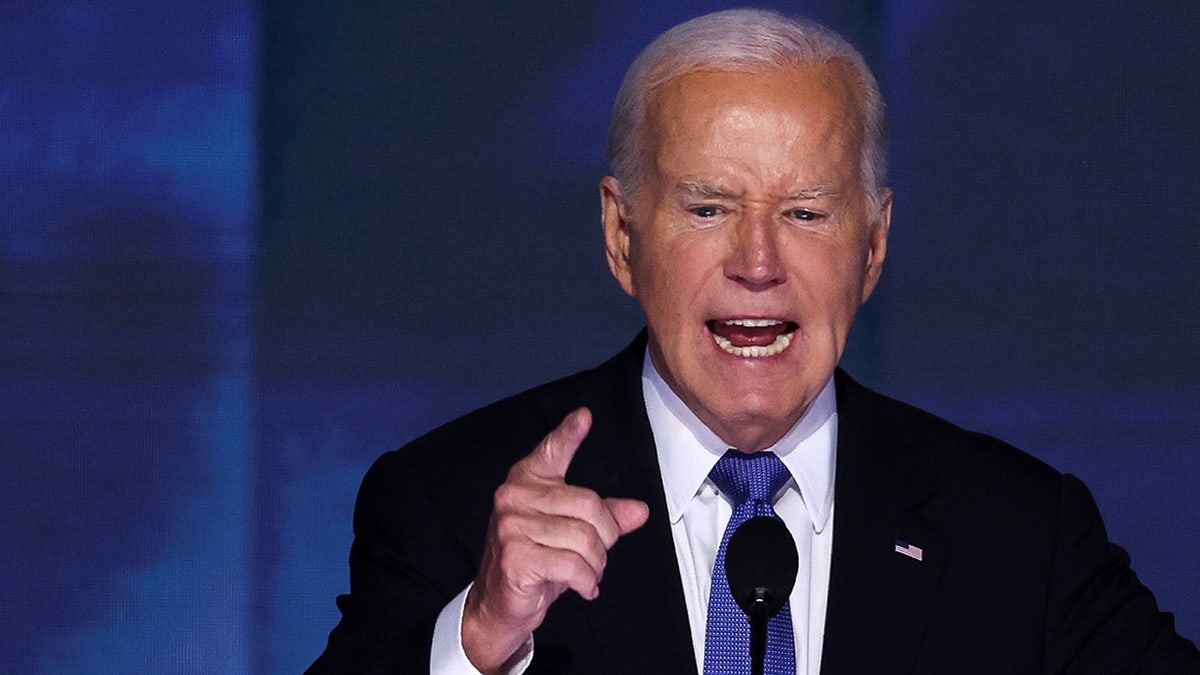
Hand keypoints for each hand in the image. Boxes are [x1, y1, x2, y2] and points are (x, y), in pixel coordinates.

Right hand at [461, 407, 649, 672]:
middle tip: (599, 557)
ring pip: (584, 538)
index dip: (569, 434)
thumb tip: (639, 511)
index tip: (585, 417)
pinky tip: (583, 587)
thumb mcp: (571, 535)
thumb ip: (605, 518)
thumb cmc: (537, 562)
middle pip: (589, 505)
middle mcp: (513, 496)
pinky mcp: (515, 556)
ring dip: (597, 564)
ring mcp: (511, 526)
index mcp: (527, 481)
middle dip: (605, 537)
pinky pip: (573, 565)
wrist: (499, 605)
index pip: (551, 451)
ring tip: (589, 574)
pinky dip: (586, 581)